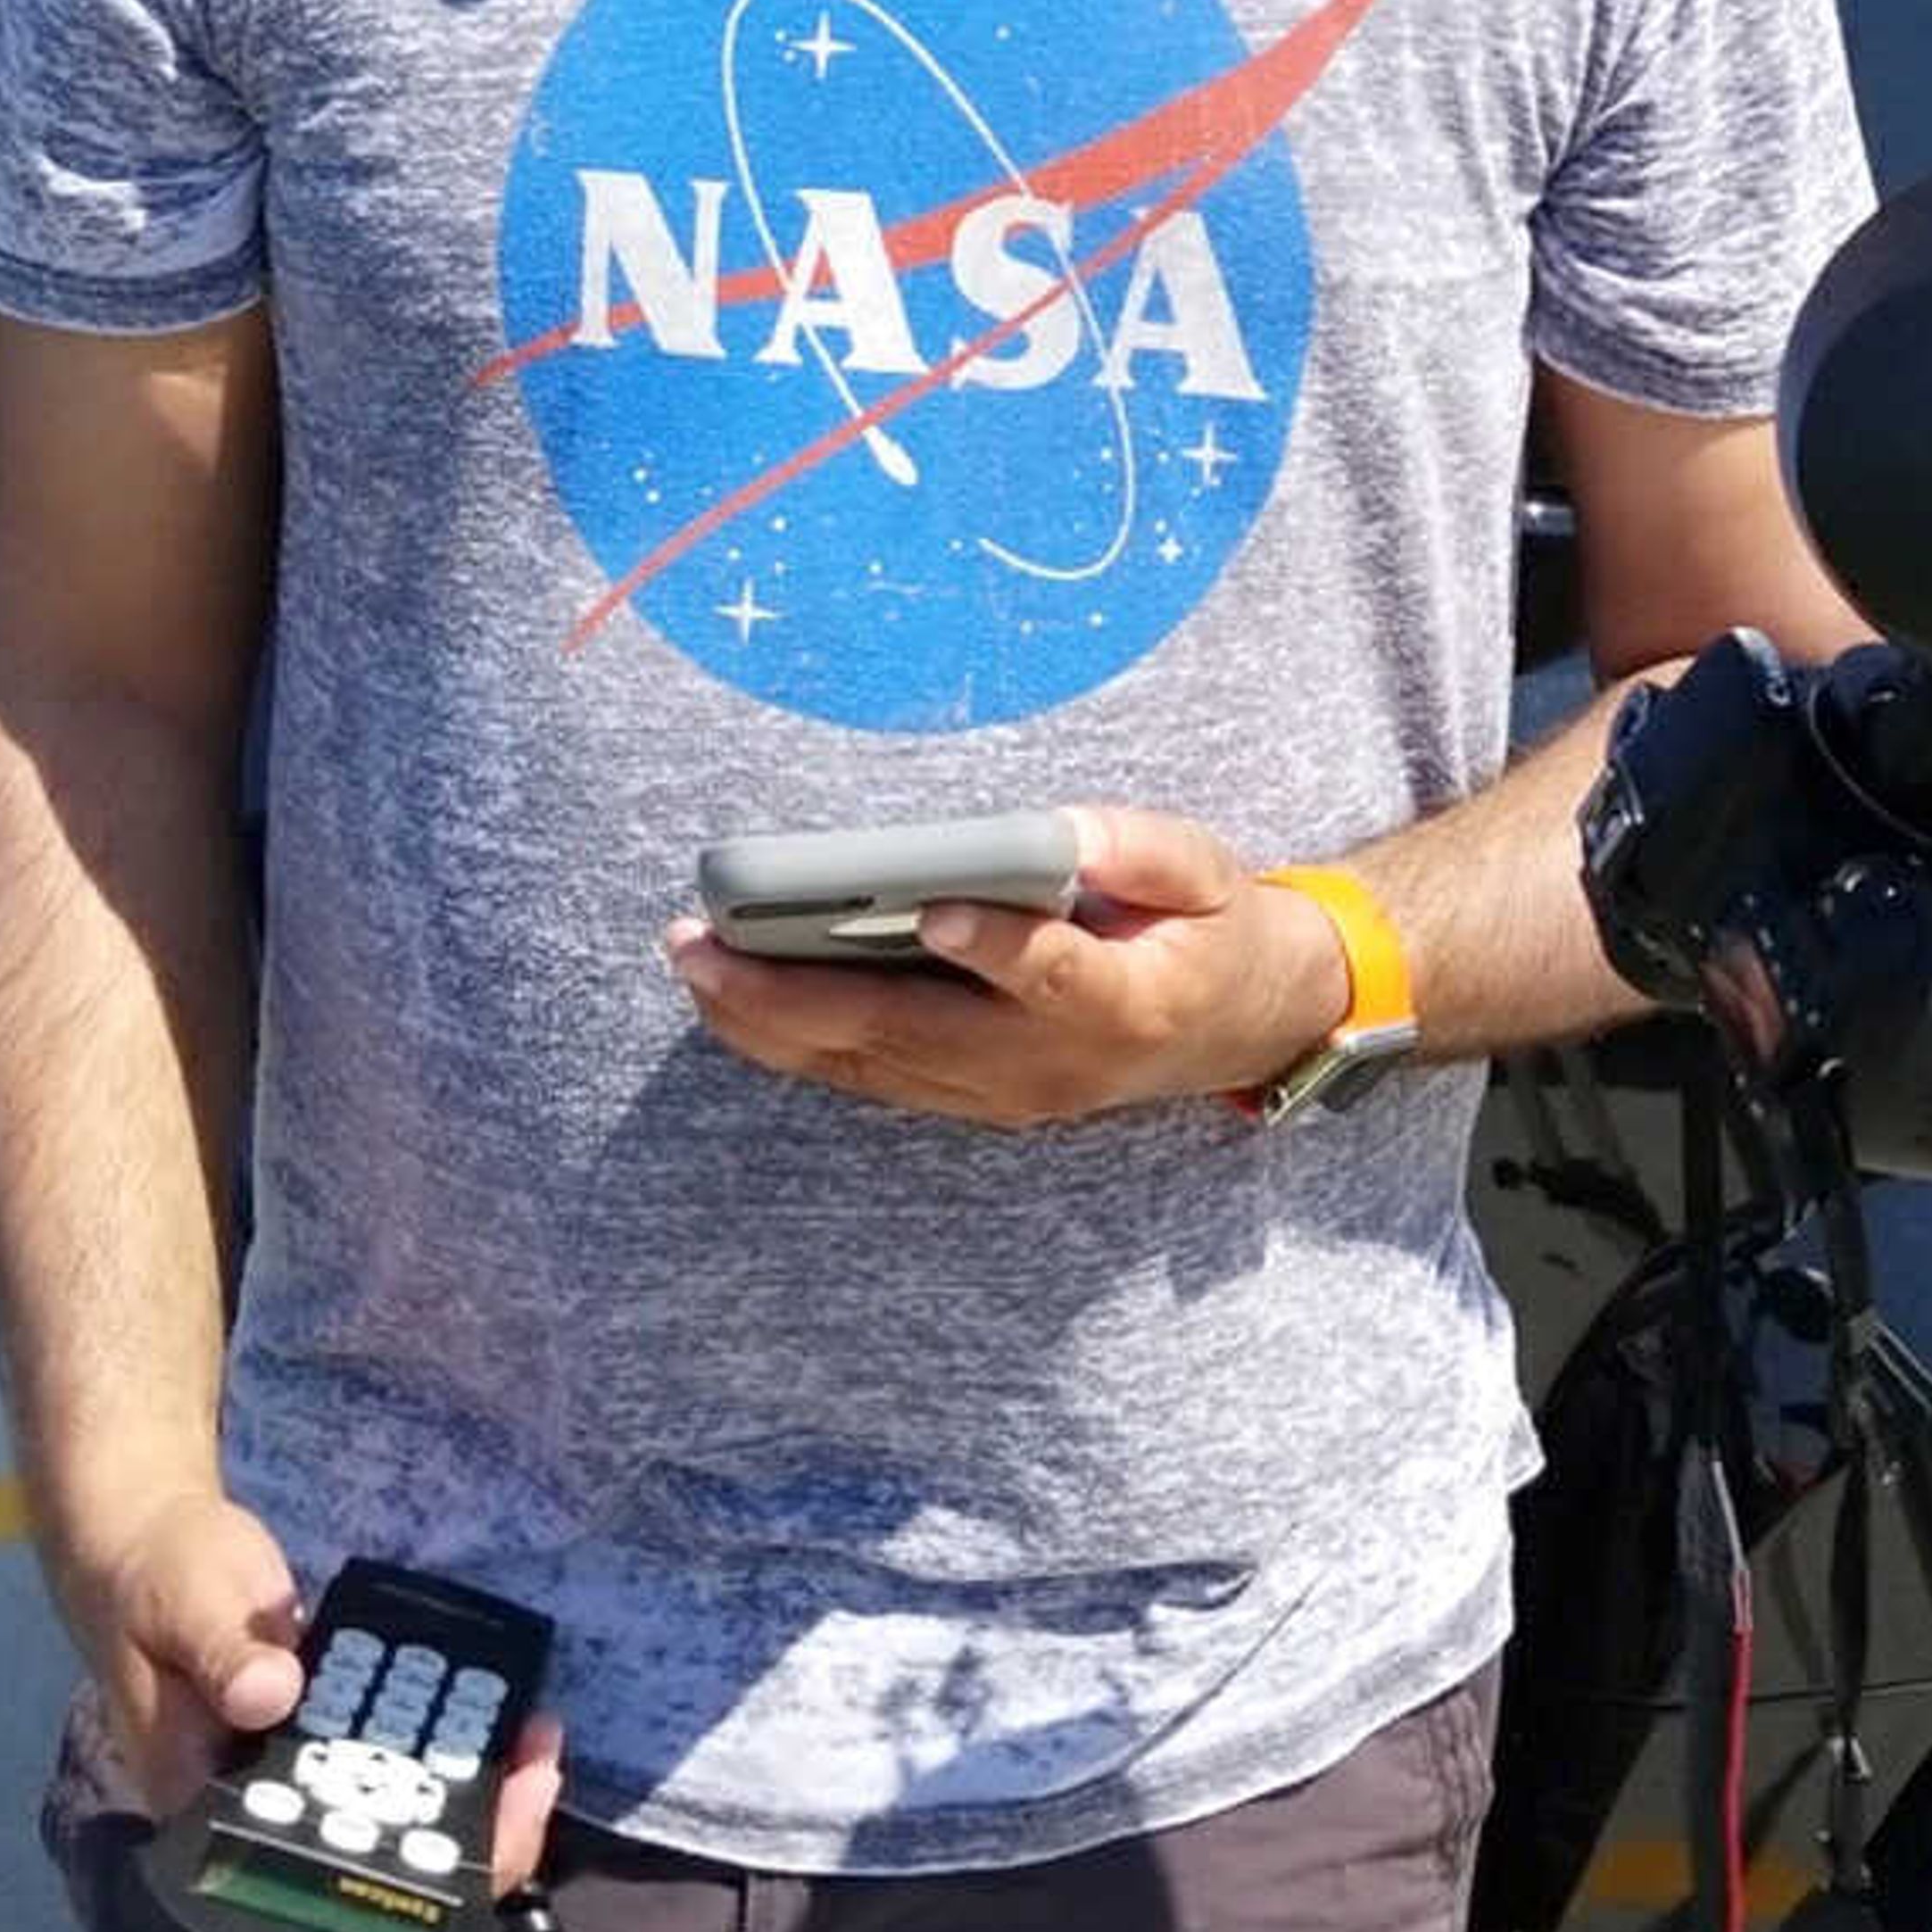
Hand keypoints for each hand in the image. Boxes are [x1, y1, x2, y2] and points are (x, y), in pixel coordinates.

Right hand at [73, 1487, 562, 1931]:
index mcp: (205, 1819)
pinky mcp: (335, 1740)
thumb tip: (276, 1697)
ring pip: (397, 1837)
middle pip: (360, 1889)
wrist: (156, 1541)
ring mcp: (302, 1784)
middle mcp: (260, 1821)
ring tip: (538, 1753)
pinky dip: (460, 1768)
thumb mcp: (183, 1605)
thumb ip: (224, 1651)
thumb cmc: (156, 1586)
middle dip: (458, 1866)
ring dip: (475, 1817)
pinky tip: (513, 1731)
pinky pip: (405, 1778)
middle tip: (530, 1793)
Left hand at [664, 804, 1353, 1130]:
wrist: (1238, 1027)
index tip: (932, 908)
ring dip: (772, 1021)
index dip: (995, 946)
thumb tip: (1058, 831)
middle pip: (915, 1035)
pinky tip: (733, 1002)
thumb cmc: (1211, 929)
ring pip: (873, 1066)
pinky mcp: (974, 1100)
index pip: (1052, 976)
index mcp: (1128, 1001)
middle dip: (799, 991)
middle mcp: (1054, 1066)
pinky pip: (872, 1078)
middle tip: (707, 945)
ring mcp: (1007, 1096)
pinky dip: (796, 1044)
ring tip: (693, 964)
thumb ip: (1138, 848)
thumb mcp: (1207, 868)